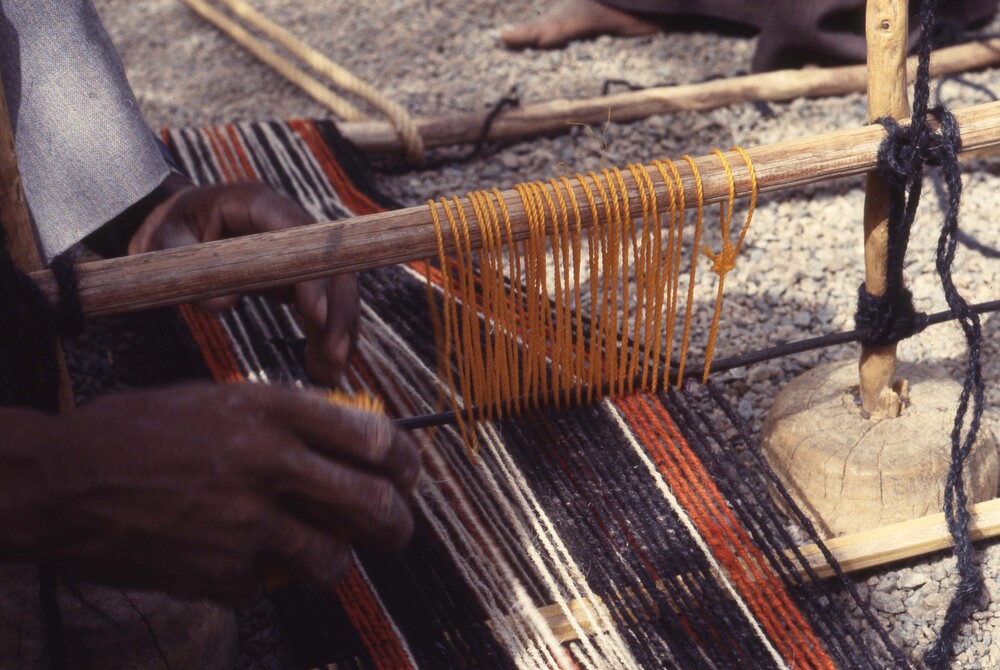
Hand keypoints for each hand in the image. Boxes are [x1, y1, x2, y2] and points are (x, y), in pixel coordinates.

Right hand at [0, 383, 419, 604]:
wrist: (62, 482)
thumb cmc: (138, 431)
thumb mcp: (217, 401)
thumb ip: (282, 423)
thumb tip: (342, 448)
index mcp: (268, 412)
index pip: (370, 437)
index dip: (404, 460)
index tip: (409, 473)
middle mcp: (266, 465)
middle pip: (370, 503)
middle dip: (397, 524)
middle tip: (397, 530)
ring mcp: (244, 524)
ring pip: (331, 559)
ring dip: (333, 560)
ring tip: (320, 554)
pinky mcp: (220, 574)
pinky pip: (267, 585)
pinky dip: (260, 578)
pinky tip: (233, 558)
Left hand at [128, 175, 357, 385]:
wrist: (171, 225)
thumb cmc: (166, 230)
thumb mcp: (162, 245)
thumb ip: (187, 269)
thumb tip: (223, 301)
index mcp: (256, 205)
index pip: (300, 241)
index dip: (315, 277)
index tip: (318, 318)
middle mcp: (288, 225)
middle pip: (331, 266)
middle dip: (338, 313)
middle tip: (335, 357)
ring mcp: (298, 251)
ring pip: (335, 289)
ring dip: (339, 331)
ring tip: (331, 373)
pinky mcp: (298, 275)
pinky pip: (322, 304)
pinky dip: (325, 335)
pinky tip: (323, 367)